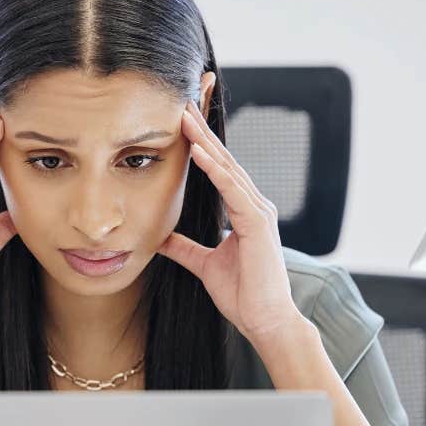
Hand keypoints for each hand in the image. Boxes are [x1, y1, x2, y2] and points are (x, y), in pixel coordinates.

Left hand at [158, 101, 301, 345]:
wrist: (265, 320)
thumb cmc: (243, 295)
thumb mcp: (204, 265)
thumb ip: (185, 248)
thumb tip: (161, 238)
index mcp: (245, 212)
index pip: (220, 171)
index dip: (201, 146)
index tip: (181, 124)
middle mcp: (255, 206)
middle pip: (224, 161)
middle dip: (202, 133)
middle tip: (181, 105)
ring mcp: (259, 213)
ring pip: (228, 169)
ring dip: (205, 143)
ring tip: (184, 118)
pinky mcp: (258, 224)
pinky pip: (233, 190)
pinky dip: (216, 171)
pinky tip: (199, 153)